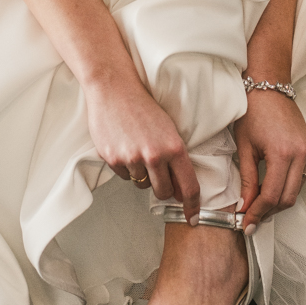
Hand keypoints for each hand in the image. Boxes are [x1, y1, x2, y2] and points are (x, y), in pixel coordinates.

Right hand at [85, 78, 200, 222]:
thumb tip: (179, 186)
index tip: (193, 216)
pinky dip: (125, 166)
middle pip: (163, 192)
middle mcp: (154, 156)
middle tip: (161, 177)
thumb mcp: (168, 128)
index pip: (188, 186)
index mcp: (173, 147)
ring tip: (138, 149)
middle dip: (164, 190)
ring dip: (142, 174)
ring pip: (142, 184)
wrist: (113, 88)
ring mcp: (132, 158)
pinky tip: (124, 146)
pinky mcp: (113, 159)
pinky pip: (124, 175)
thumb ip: (175, 157)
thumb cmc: (142, 105)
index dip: (192, 206)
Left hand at [234, 90, 305, 230]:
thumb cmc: (253, 111)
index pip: (271, 195)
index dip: (257, 213)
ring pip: (295, 191)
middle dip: (268, 212)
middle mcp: (300, 155)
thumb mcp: (244, 146)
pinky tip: (270, 190)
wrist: (269, 86)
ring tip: (258, 207)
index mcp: (282, 153)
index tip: (245, 223)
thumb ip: (246, 179)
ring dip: (277, 203)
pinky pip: (300, 178)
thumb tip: (244, 206)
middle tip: (250, 220)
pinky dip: (285, 189)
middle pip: (287, 198)